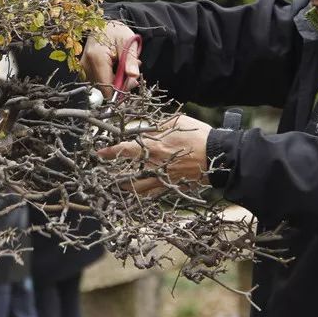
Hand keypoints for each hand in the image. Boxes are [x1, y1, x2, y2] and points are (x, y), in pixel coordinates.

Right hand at [81, 21, 140, 97]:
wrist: (106, 24)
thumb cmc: (117, 31)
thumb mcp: (129, 43)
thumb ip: (130, 60)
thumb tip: (133, 76)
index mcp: (96, 57)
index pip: (106, 85)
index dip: (120, 89)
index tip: (132, 83)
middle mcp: (86, 64)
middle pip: (104, 87)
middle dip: (120, 84)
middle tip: (132, 73)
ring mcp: (84, 67)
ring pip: (102, 85)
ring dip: (115, 80)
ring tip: (124, 66)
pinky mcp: (85, 68)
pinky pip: (98, 80)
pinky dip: (110, 77)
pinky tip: (117, 68)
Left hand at [97, 114, 212, 194]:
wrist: (217, 156)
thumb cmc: (198, 135)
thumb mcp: (177, 121)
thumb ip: (157, 125)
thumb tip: (144, 127)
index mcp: (154, 148)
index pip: (125, 150)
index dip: (110, 152)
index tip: (99, 153)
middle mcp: (155, 166)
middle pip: (127, 176)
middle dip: (114, 176)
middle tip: (105, 175)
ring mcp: (163, 179)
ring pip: (138, 189)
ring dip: (125, 188)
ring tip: (117, 186)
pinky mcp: (172, 186)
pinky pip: (153, 194)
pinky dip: (143, 195)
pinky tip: (138, 193)